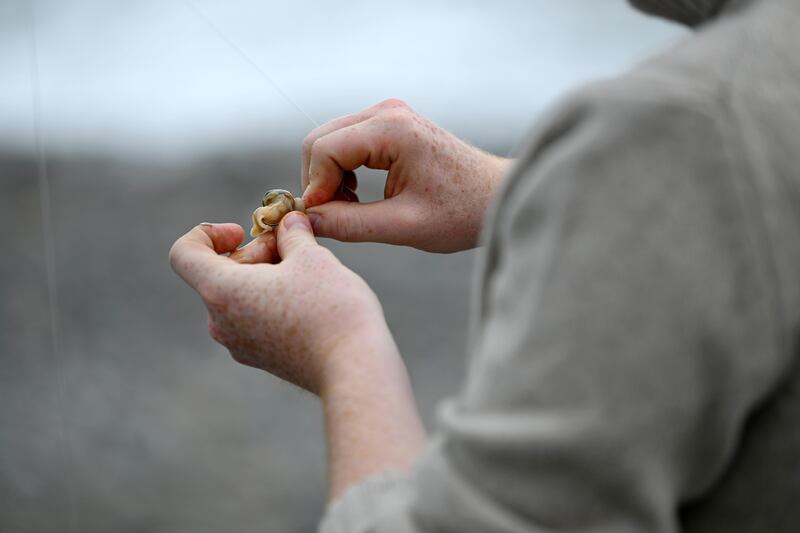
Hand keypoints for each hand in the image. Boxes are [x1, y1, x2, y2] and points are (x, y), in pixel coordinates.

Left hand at [168, 214, 396, 393]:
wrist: (354, 369)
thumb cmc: (330, 309)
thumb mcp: (312, 256)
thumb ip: (292, 233)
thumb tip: (288, 223)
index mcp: (221, 291)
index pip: (183, 253)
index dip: (207, 234)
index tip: (243, 233)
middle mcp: (221, 322)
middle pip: (219, 272)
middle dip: (254, 251)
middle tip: (294, 246)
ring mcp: (239, 344)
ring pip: (239, 296)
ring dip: (265, 275)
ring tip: (307, 270)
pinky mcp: (261, 358)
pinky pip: (254, 318)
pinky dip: (272, 299)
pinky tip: (310, 298)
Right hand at [301, 99, 510, 252]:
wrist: (495, 197)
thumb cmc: (461, 212)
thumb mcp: (403, 226)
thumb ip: (350, 224)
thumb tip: (307, 222)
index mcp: (392, 129)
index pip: (324, 149)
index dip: (315, 188)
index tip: (323, 221)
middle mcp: (386, 112)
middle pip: (320, 140)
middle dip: (318, 181)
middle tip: (333, 218)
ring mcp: (388, 114)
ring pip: (329, 141)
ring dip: (328, 177)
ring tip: (349, 210)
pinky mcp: (390, 125)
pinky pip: (346, 143)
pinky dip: (341, 170)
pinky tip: (357, 196)